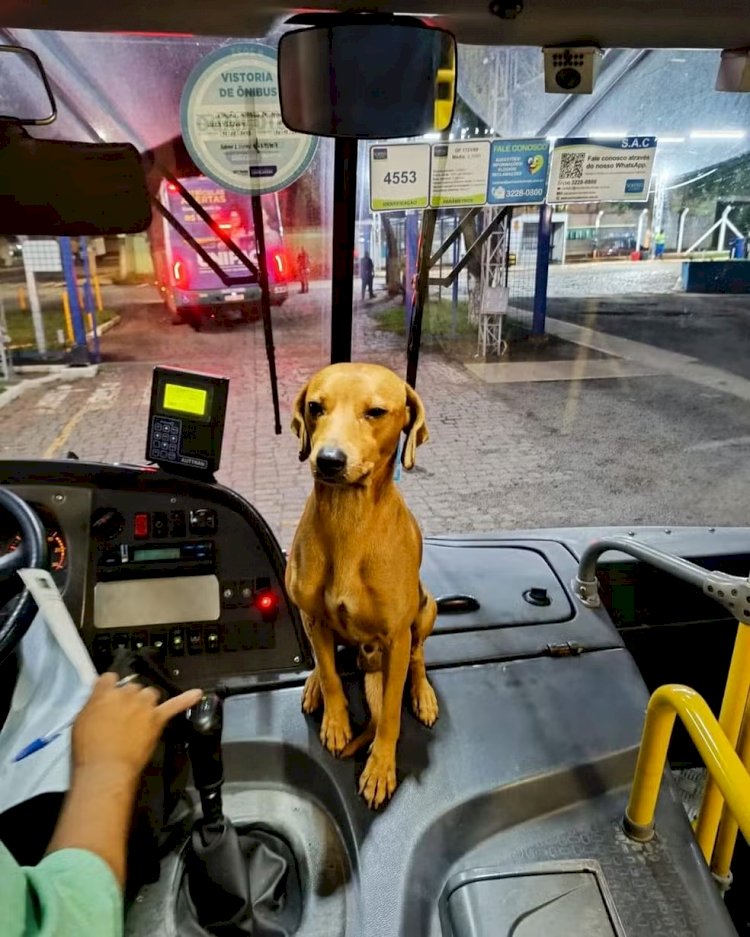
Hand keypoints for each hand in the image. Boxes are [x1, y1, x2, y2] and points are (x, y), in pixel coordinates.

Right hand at [72, 672, 202, 780]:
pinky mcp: (157, 719)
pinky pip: (175, 705)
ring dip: (147, 702)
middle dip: (129, 698)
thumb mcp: (81, 721)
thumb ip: (94, 705)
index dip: (110, 687)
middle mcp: (126, 694)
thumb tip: (101, 699)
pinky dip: (187, 699)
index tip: (110, 695)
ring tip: (141, 717)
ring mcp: (144, 706)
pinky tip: (198, 693)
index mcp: (104, 693)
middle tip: (123, 717)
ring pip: (150, 693)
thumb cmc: (88, 749)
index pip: (109, 678)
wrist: (106, 769)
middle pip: (132, 687)